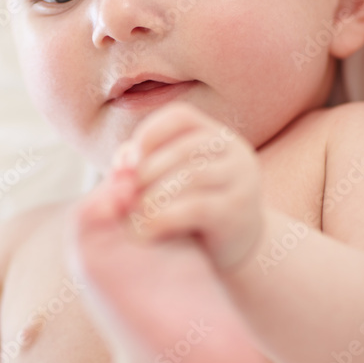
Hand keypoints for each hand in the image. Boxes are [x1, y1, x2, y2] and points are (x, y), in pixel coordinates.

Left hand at [113, 104, 262, 270]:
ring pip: (191, 176)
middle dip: (146, 171)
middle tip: (125, 195)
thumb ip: (143, 165)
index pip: (180, 117)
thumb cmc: (194, 207)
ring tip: (133, 213)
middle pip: (183, 148)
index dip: (149, 134)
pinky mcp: (238, 212)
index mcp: (216, 135)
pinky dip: (164, 217)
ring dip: (153, 195)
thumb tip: (121, 165)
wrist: (237, 245)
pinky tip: (146, 230)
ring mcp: (242, 180)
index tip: (129, 164)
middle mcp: (235, 151)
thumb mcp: (170, 180)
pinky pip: (197, 207)